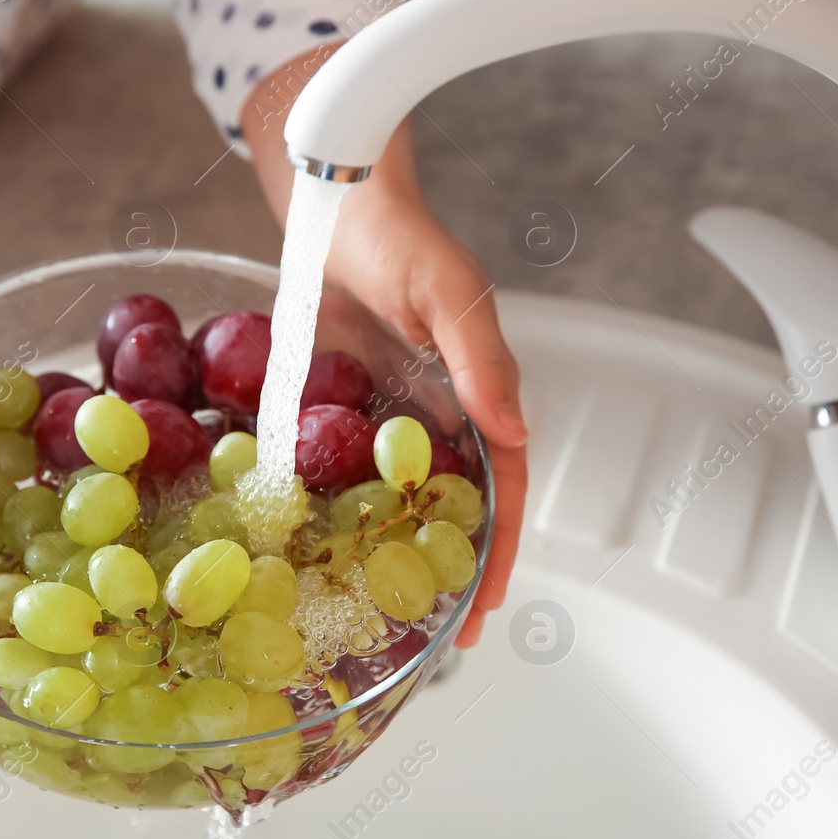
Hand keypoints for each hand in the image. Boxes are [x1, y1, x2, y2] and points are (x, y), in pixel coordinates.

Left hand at [326, 180, 527, 646]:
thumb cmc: (402, 240)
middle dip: (451, 573)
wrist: (334, 203)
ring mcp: (389, 418)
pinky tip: (322, 549)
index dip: (497, 553)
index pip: (501, 492)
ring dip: (398, 554)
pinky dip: (343, 512)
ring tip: (381, 613)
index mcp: (479, 398)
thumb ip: (480, 360)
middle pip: (455, 510)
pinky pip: (346, 471)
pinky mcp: (343, 408)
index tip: (484, 608)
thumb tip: (514, 435)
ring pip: (403, 501)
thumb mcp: (448, 295)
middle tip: (436, 635)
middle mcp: (439, 417)